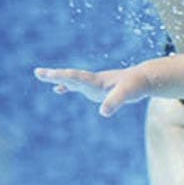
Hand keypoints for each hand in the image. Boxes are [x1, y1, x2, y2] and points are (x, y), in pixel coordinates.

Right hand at [34, 66, 148, 116]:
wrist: (145, 78)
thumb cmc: (137, 85)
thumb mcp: (128, 94)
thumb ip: (115, 102)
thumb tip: (103, 112)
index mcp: (98, 80)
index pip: (78, 77)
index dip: (64, 77)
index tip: (52, 77)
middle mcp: (93, 80)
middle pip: (71, 77)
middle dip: (55, 75)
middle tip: (38, 72)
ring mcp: (94, 84)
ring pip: (72, 80)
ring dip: (58, 79)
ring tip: (43, 75)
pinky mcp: (97, 88)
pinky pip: (79, 86)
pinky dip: (68, 87)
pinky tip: (59, 90)